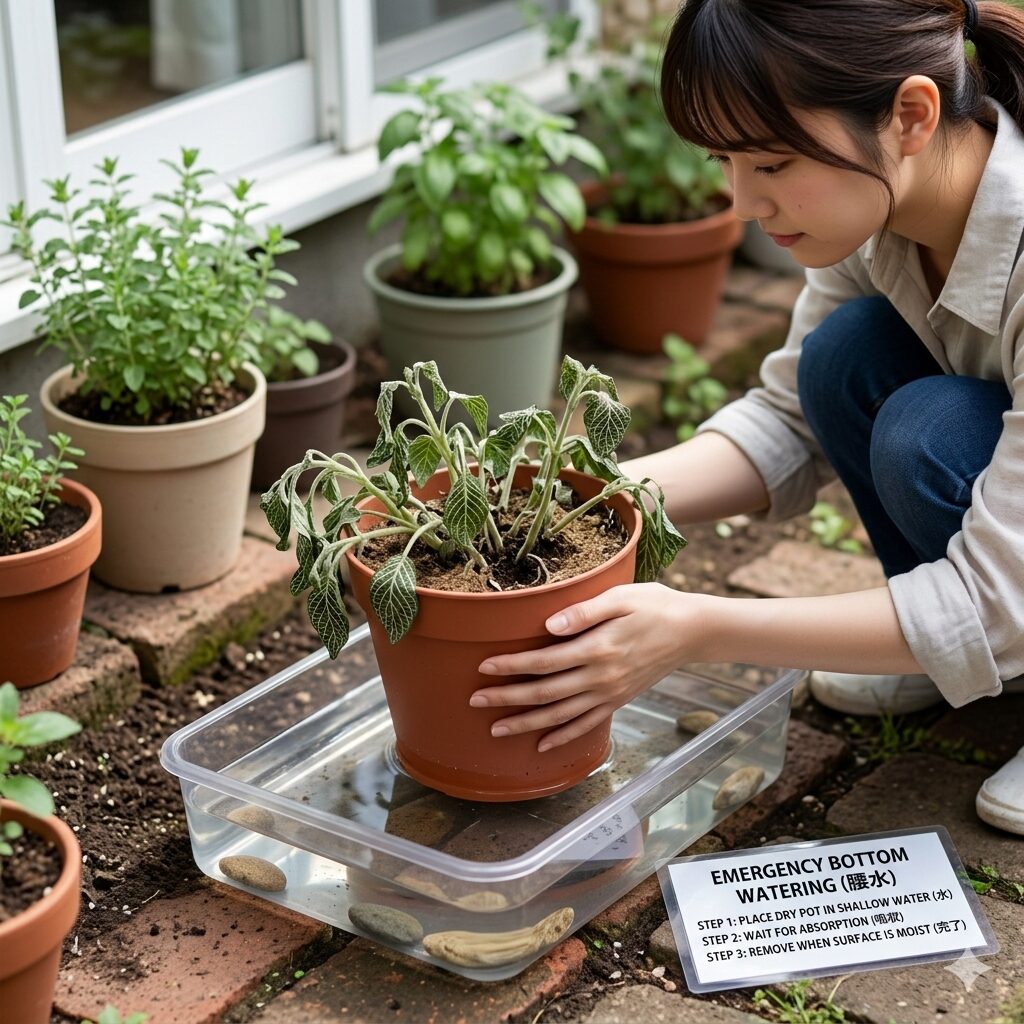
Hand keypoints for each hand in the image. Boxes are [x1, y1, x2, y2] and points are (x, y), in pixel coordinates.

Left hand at [471, 583, 712, 751]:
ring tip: (496, 728)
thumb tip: (549, 626)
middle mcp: (600, 677)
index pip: (544, 661)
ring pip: (560, 715)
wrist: (691, 631)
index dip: (512, 666)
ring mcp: (609, 693)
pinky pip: (586, 724)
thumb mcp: (620, 597)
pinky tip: (542, 745)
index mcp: (597, 649)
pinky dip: (563, 736)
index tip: (484, 666)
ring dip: (526, 723)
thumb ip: (583, 612)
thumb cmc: (653, 605)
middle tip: (475, 700)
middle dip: (507, 698)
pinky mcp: (618, 700)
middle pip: (545, 692)